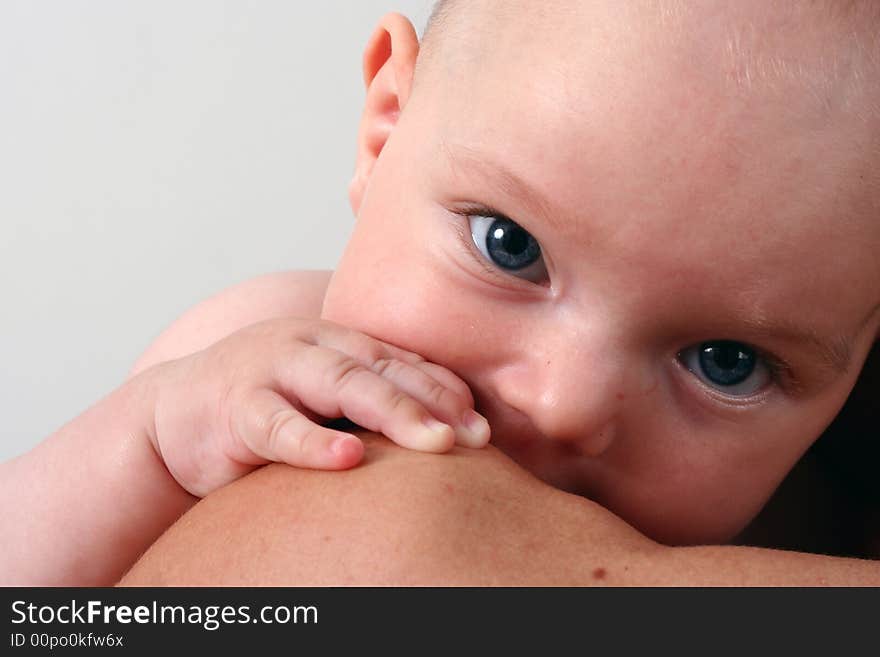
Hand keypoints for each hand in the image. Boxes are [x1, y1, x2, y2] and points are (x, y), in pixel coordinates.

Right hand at [145, 318, 489, 495]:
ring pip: (340, 384)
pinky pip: (277, 424)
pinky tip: (346, 459)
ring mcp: (273, 368)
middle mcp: (312, 344)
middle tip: (476, 437)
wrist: (177, 415)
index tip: (485, 426)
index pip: (404, 360)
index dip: (447, 390)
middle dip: (433, 401)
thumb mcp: (325, 399)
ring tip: (433, 441)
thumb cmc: (268, 409)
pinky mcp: (235, 405)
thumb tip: (445, 438)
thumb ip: (372, 407)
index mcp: (339, 341)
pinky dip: (312, 441)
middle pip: (382, 367)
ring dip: (391, 411)